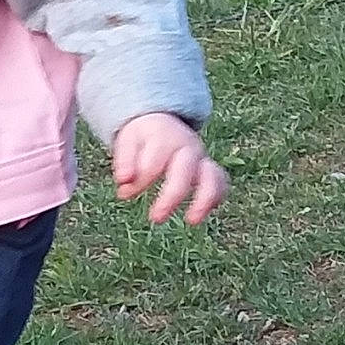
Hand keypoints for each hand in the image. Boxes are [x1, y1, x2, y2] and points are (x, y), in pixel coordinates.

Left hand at [111, 112, 227, 225]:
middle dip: (172, 195)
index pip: (157, 156)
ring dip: (204, 200)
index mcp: (164, 137)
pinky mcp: (211, 170)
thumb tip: (122, 182)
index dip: (143, 177)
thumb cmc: (143, 138)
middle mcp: (187, 147)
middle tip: (155, 218)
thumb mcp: (128, 142)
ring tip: (192, 221)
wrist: (163, 122)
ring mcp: (202, 158)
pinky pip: (221, 184)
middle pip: (186, 169)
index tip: (125, 193)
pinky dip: (215, 200)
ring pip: (213, 176)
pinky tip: (197, 216)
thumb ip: (124, 161)